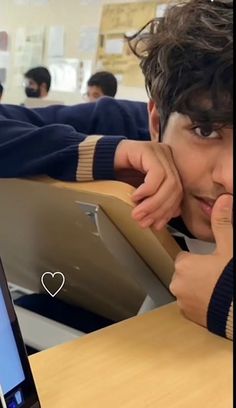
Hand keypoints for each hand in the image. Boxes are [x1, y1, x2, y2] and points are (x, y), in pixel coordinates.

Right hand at [114, 140, 182, 229]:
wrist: (98, 160)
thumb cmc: (120, 175)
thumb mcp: (141, 193)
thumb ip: (157, 200)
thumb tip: (174, 213)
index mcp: (170, 166)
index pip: (178, 192)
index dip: (168, 211)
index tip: (157, 225)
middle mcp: (167, 156)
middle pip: (175, 188)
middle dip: (160, 209)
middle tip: (144, 221)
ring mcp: (159, 151)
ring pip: (168, 182)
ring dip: (153, 203)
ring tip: (138, 213)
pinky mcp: (148, 150)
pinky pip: (156, 174)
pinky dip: (147, 190)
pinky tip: (134, 196)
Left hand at [169, 194, 232, 326]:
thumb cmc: (232, 276)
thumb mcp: (229, 247)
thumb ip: (223, 223)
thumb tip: (224, 199)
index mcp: (183, 264)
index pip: (184, 257)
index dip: (198, 258)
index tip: (211, 262)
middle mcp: (177, 284)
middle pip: (185, 273)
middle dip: (198, 273)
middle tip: (217, 275)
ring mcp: (182, 303)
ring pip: (188, 289)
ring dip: (199, 288)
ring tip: (218, 288)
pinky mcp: (189, 317)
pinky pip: (192, 305)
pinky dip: (201, 303)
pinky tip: (216, 301)